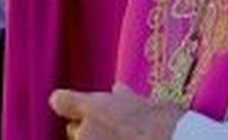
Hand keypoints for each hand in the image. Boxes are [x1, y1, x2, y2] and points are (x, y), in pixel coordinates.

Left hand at [49, 85, 182, 139]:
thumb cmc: (167, 125)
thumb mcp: (147, 104)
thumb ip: (125, 100)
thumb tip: (118, 91)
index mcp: (94, 108)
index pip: (60, 101)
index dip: (70, 106)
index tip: (80, 110)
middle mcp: (86, 132)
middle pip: (74, 131)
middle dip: (90, 133)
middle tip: (116, 135)